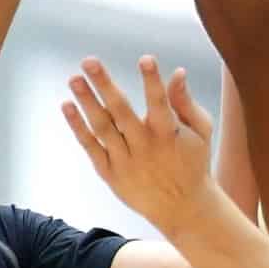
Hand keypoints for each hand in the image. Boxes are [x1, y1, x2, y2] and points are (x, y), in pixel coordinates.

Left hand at [63, 56, 219, 233]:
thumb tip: (177, 72)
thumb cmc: (192, 162)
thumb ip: (186, 102)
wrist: (182, 208)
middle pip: (121, 112)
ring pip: (102, 128)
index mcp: (170, 135)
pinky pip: (91, 147)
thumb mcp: (200, 132)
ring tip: (74, 79)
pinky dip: (78, 127)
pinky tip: (67, 105)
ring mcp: (125, 161)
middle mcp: (145, 147)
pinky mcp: (110, 173)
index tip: (145, 59)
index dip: (153, 81)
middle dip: (105, 85)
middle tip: (89, 61)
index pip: (160, 103)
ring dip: (86, 102)